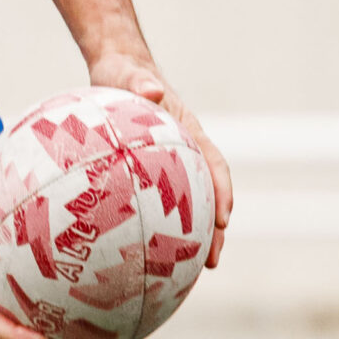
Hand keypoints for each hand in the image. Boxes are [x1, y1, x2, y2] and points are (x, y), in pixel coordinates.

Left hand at [89, 53, 231, 267]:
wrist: (115, 68)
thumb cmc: (123, 72)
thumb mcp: (127, 74)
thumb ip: (140, 81)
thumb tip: (151, 89)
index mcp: (189, 131)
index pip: (214, 165)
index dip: (222, 193)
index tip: (223, 220)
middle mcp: (184, 151)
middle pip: (207, 195)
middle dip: (215, 231)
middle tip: (212, 263)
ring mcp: (168, 163)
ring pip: (185, 204)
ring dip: (190, 235)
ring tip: (185, 271)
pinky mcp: (147, 171)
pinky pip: (155, 201)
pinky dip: (157, 224)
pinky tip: (141, 251)